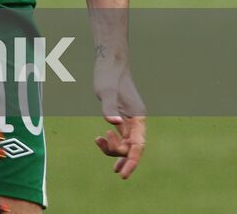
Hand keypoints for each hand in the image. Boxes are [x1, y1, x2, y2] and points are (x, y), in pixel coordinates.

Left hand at [93, 56, 145, 178]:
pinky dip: (112, 143)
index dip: (132, 161)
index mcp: (137, 116)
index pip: (138, 146)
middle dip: (118, 154)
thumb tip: (113, 123)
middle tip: (100, 144)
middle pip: (131, 147)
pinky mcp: (121, 116)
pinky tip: (102, 143)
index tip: (122, 175)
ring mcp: (129, 119)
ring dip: (113, 149)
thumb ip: (110, 107)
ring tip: (98, 142)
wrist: (109, 61)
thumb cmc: (108, 75)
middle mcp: (136, 120)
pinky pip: (120, 136)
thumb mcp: (106, 90)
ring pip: (125, 143)